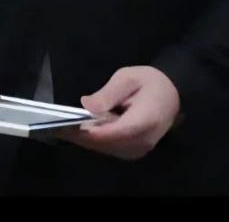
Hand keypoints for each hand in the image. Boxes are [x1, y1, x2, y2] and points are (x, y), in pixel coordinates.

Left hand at [57, 66, 180, 160]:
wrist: (173, 93)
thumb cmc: (150, 82)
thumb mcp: (127, 78)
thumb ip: (107, 93)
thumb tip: (86, 105)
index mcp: (144, 120)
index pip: (112, 133)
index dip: (87, 132)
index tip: (64, 126)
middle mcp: (143, 140)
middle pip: (107, 144)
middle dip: (81, 137)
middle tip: (55, 127)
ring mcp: (141, 148)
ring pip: (107, 149)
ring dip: (86, 140)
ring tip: (63, 128)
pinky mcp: (136, 150)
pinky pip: (112, 149)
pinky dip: (96, 141)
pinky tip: (81, 131)